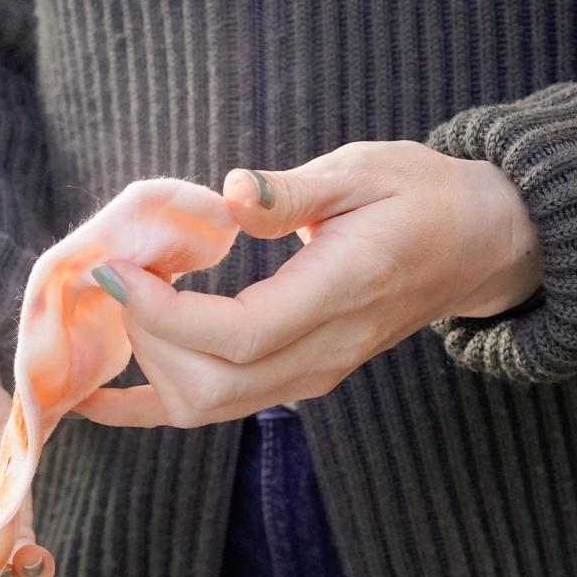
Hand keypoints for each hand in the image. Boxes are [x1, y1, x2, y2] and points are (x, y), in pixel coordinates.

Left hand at [80, 141, 542, 426]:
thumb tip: (233, 192)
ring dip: (151, 361)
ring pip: (208, 404)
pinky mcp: (299, 378)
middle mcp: (325, 352)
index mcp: (341, 294)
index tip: (119, 267)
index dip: (165, 313)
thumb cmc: (421, 196)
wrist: (476, 246)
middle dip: (147, 334)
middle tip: (122, 272)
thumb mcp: (363, 170)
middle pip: (211, 384)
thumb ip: (293, 191)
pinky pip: (217, 406)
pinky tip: (101, 397)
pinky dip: (154, 403)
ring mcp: (313, 374)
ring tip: (130, 298)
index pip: (239, 335)